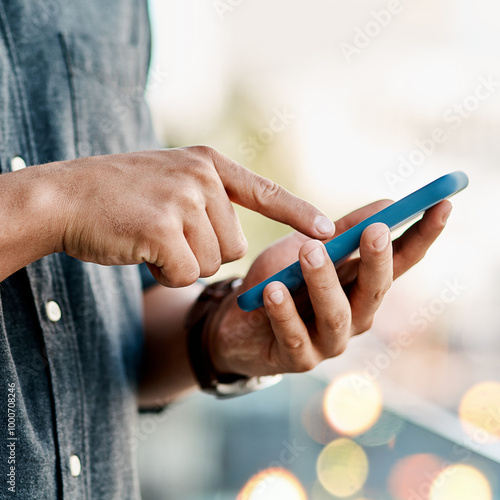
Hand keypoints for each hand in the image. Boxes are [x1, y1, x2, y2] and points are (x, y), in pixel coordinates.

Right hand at [46, 146, 333, 286]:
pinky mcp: (164, 229)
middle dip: (204, 251)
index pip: (264, 191)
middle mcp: (202, 177)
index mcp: (208, 164)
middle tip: (166, 234)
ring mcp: (184, 200)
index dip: (297, 213)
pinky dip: (166, 275)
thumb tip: (238, 243)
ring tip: (150, 238)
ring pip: (212, 262)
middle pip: (234, 244)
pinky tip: (141, 251)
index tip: (327, 231)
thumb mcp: (171, 182)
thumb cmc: (119, 196)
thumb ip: (208, 200)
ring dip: (183, 263)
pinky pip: (186, 274)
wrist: (66, 196)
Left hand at [209, 199, 451, 376]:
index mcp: (361, 286)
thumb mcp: (307, 246)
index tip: (443, 205)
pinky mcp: (297, 358)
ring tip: (309, 251)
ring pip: (337, 315)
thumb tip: (388, 203)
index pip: (401, 261)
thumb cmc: (280, 279)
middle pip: (375, 290)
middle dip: (378, 261)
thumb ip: (343, 230)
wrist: (238, 321)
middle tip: (375, 231)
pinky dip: (284, 313)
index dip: (423, 236)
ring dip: (325, 282)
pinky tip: (273, 291)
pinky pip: (294, 336)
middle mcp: (354, 315)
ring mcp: (328, 341)